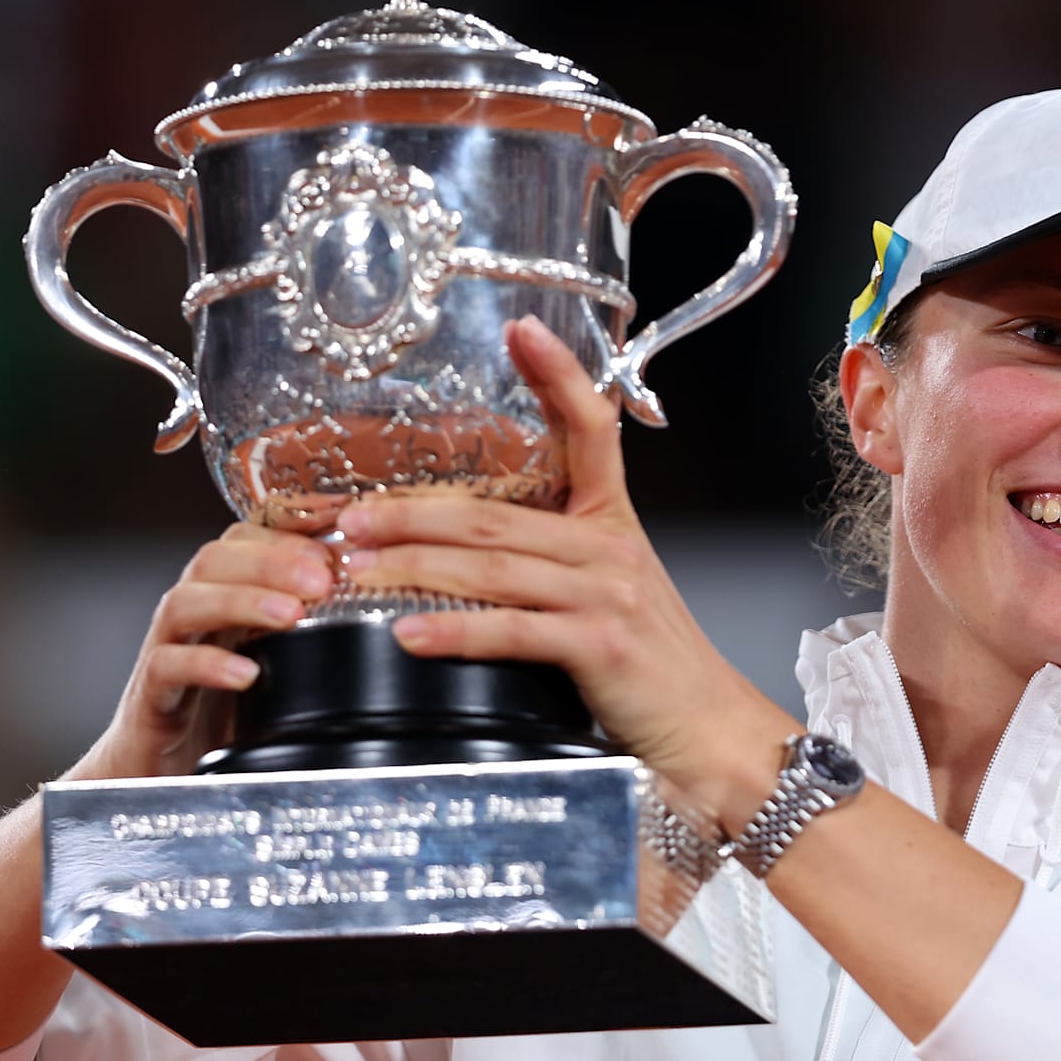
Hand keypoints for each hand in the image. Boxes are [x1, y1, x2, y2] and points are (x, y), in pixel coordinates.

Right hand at [76, 522, 337, 779]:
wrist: (160, 778)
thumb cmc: (225, 718)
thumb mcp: (277, 666)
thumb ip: (311, 632)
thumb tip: (374, 606)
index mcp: (222, 600)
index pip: (241, 541)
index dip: (285, 534)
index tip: (333, 545)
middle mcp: (191, 618)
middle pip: (213, 559)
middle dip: (270, 561)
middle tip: (321, 579)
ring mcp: (166, 652)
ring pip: (184, 603)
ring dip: (239, 600)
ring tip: (290, 614)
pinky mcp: (150, 698)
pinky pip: (166, 667)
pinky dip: (207, 665)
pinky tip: (247, 673)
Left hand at [338, 316, 795, 816]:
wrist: (712, 730)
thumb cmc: (653, 669)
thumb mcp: (613, 592)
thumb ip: (555, 561)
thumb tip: (469, 551)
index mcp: (613, 522)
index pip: (590, 429)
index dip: (558, 376)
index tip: (520, 330)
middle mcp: (610, 546)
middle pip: (495, 513)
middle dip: (411, 513)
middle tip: (348, 518)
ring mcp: (606, 593)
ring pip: (491, 566)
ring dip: (412, 567)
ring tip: (355, 570)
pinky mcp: (600, 645)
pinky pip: (512, 631)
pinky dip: (454, 631)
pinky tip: (408, 633)